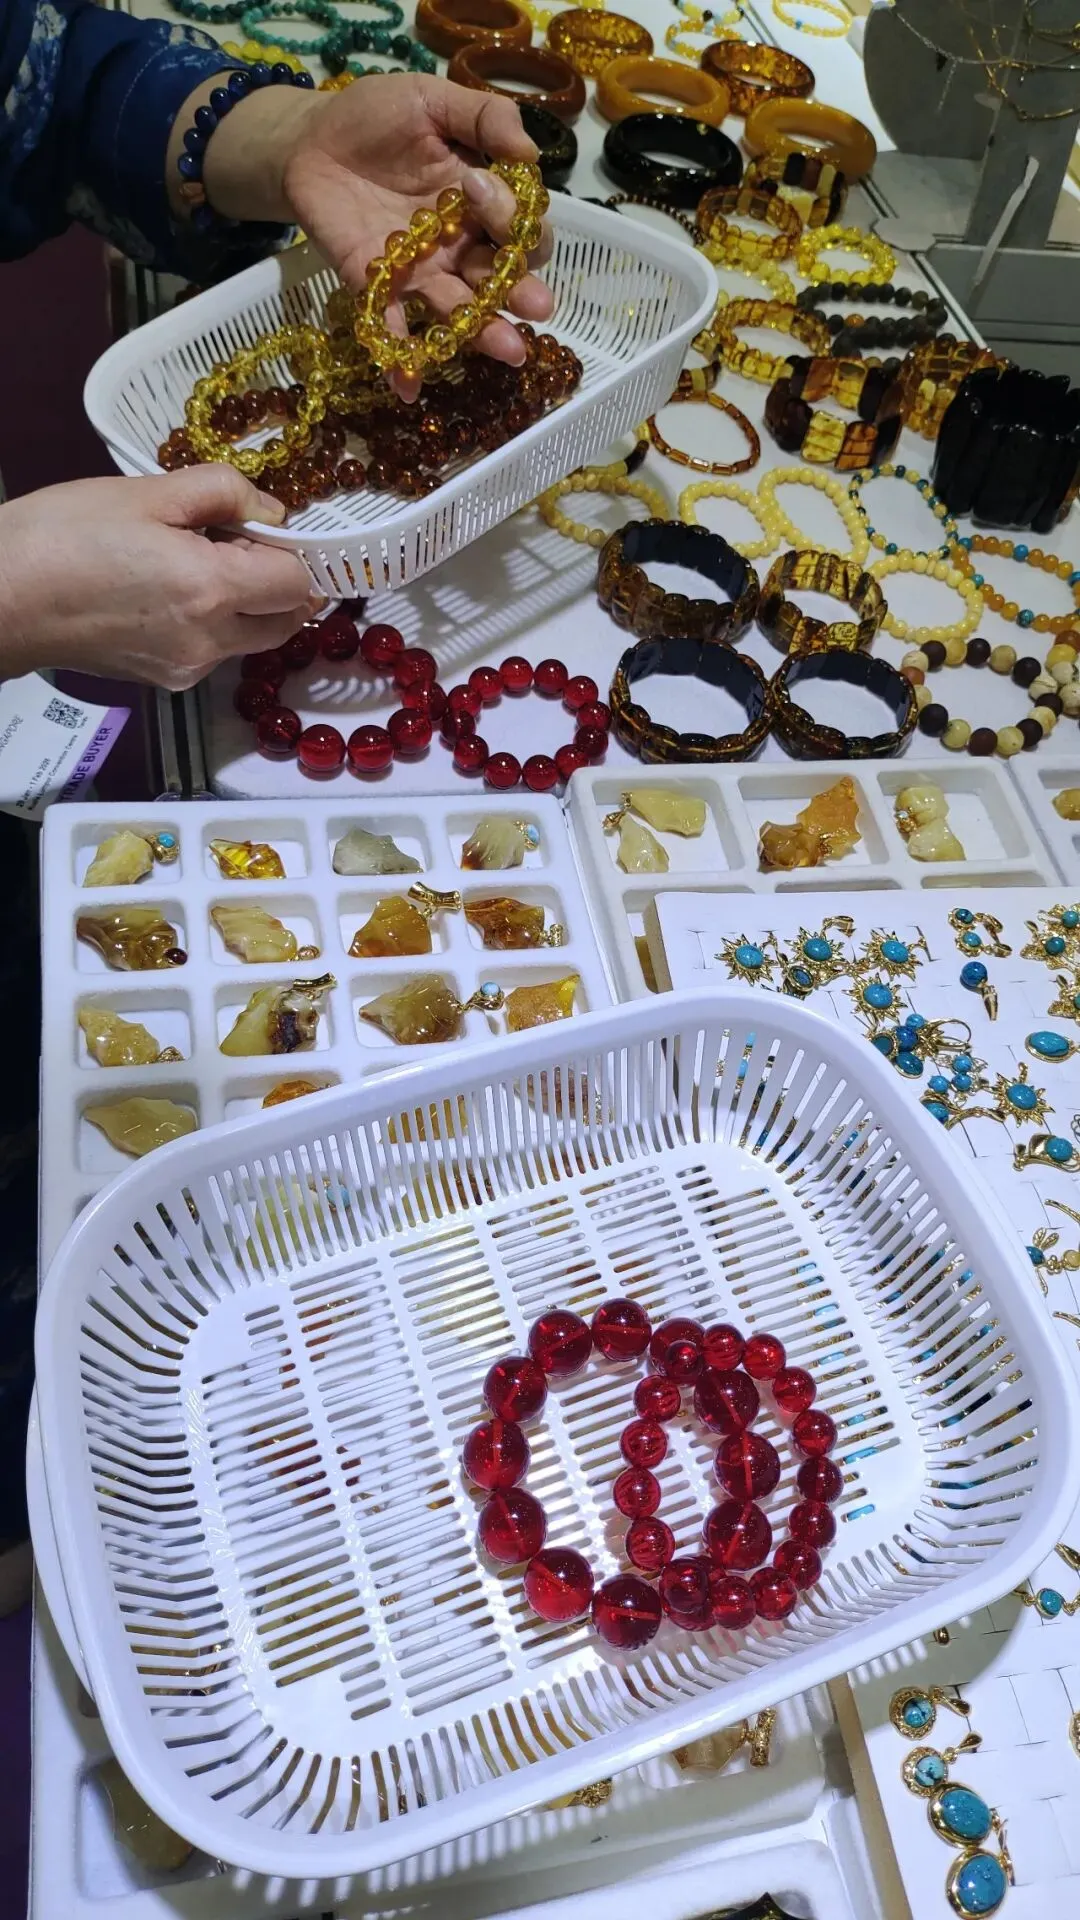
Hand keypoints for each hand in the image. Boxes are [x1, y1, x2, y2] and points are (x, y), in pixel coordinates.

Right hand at [0, 467, 318, 689]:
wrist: (3, 597)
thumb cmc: (63, 537)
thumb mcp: (147, 492)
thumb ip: (223, 493)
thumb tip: (270, 510)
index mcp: (212, 590)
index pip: (299, 583)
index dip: (294, 550)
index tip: (265, 526)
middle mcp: (210, 640)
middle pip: (288, 620)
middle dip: (283, 582)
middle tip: (241, 542)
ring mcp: (189, 667)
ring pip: (255, 639)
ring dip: (251, 604)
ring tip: (200, 562)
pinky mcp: (166, 680)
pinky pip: (217, 651)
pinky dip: (217, 622)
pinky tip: (173, 590)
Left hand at [198, 75, 554, 394]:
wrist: (309, 138)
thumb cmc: (375, 117)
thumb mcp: (432, 100)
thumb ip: (484, 118)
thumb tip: (530, 155)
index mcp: (480, 203)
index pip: (516, 222)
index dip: (509, 215)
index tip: (477, 185)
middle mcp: (459, 245)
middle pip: (500, 275)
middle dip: (519, 291)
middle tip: (536, 306)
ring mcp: (420, 272)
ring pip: (459, 309)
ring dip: (483, 332)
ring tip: (508, 349)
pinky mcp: (376, 287)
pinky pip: (392, 328)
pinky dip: (400, 360)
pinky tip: (409, 386)